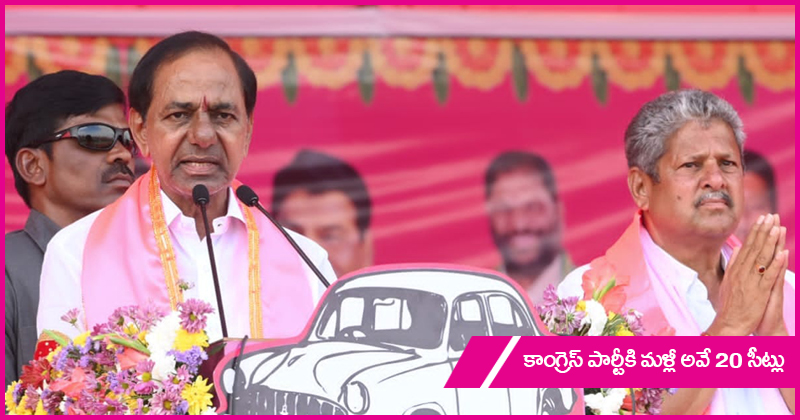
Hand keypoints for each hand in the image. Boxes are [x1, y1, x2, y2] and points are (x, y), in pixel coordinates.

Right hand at [707, 214, 782, 335]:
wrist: (729, 324)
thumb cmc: (729, 306)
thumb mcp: (727, 282)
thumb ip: (732, 265)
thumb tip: (736, 249)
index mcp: (735, 270)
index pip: (746, 247)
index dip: (755, 232)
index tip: (761, 219)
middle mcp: (742, 273)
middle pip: (754, 248)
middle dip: (763, 231)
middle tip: (770, 216)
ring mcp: (750, 282)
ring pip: (762, 258)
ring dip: (770, 242)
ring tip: (777, 227)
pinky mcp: (759, 292)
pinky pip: (769, 276)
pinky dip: (776, 264)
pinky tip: (783, 253)